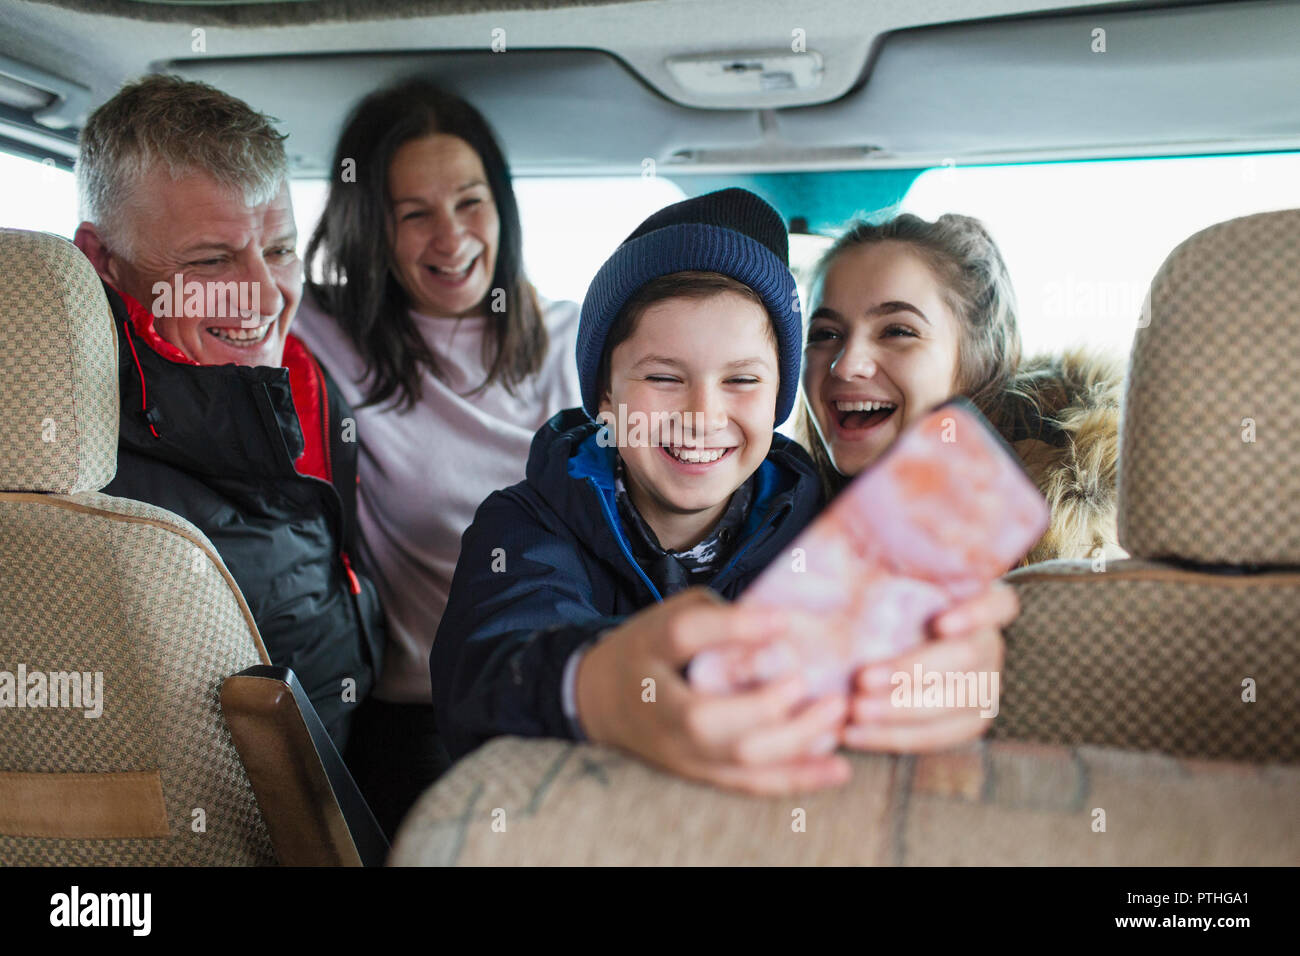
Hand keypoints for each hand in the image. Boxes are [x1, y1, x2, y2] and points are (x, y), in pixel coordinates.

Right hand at [575, 587, 851, 794]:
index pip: (683, 635)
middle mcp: (660, 706)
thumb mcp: (668, 614)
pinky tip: (836, 767)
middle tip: (808, 680)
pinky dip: (797, 778)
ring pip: (736, 757)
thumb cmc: (648, 649)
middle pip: (707, 717)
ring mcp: (678, 748)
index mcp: (648, 650)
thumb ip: (717, 615)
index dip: (732, 626)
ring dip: (794, 741)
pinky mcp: (699, 773)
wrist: (600, 700)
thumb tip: (782, 622)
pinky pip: (750, 783)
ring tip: (835, 713)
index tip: (783, 619)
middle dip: (767, 704)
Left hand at [841, 581, 1018, 752]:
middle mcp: (989, 645)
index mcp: (983, 605)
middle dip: (911, 671)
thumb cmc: (897, 607)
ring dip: (899, 711)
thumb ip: (883, 582)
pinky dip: (894, 738)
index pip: (998, 604)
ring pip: (954, 704)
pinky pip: (940, 736)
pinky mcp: (971, 720)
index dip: (975, 613)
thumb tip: (826, 561)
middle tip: (863, 679)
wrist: (910, 646)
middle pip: (965, 659)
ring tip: (856, 712)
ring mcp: (987, 686)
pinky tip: (855, 734)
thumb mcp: (898, 588)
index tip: (940, 624)